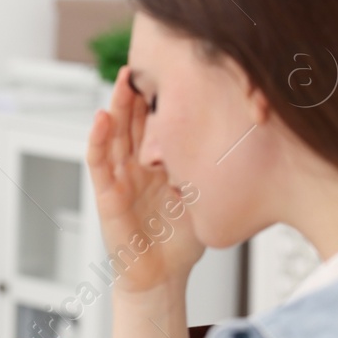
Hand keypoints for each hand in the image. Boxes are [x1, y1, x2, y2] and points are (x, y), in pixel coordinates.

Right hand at [86, 64, 203, 294]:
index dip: (160, 96)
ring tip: (123, 80)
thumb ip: (209, 168)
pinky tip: (102, 118)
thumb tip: (240, 135)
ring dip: (116, 106)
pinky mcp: (106, 196)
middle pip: (133, 120)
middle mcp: (135, 167)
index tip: (174, 67)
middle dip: (137, 91)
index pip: (156, 121)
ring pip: (114, 135)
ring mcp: (119, 179)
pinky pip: (98, 164)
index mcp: (158, 164)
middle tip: (145, 60)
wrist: (162, 277)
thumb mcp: (203, 194)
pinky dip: (98, 140)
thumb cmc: (181, 241)